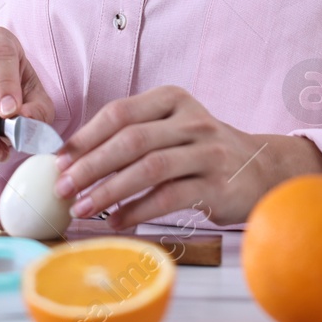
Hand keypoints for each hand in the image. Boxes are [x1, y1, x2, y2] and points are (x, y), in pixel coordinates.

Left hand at [52, 85, 321, 228]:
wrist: (263, 170)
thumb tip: (73, 159)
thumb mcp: (172, 129)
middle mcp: (191, 120)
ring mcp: (207, 151)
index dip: (85, 137)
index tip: (58, 161)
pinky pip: (170, 196)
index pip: (119, 112)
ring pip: (149, 167)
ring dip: (110, 190)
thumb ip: (133, 136)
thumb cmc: (203, 152)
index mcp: (172, 99)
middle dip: (90, 165)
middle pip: (131, 139)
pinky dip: (139, 210)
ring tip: (82, 209)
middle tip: (63, 188)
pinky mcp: (217, 184)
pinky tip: (118, 222)